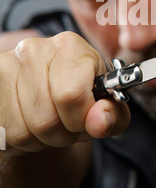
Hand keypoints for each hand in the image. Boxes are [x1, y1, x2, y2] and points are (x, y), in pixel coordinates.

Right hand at [0, 31, 130, 155]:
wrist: (47, 92)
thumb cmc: (80, 96)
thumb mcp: (105, 104)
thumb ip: (113, 115)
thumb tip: (100, 121)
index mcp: (70, 46)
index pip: (71, 95)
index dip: (80, 119)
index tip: (85, 119)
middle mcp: (34, 49)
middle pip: (45, 120)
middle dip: (61, 135)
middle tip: (66, 125)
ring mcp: (6, 65)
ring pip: (22, 131)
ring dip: (38, 141)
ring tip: (47, 124)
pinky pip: (4, 133)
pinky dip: (18, 141)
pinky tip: (27, 123)